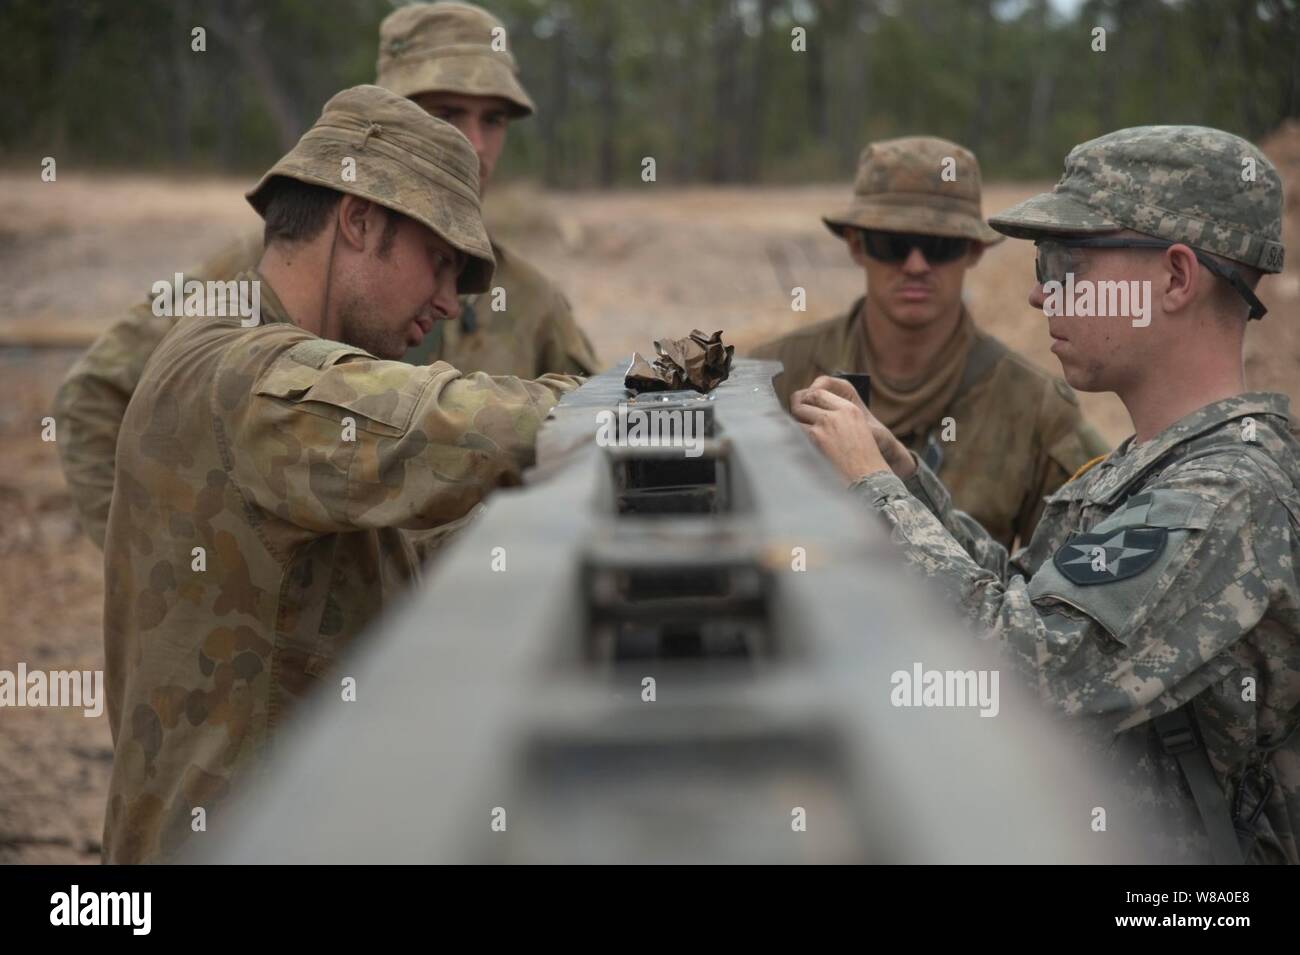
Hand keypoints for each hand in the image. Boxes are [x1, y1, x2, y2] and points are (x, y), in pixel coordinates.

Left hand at [791, 376, 916, 483]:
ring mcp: (825, 424)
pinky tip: (795, 443)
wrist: (868, 478)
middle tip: (794, 419)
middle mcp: (837, 413)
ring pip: (797, 414)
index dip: (806, 398)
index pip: (818, 392)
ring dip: (793, 423)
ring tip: (795, 433)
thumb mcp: (857, 431)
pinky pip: (795, 431)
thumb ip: (837, 418)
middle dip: (796, 409)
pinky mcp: (815, 439)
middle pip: (804, 400)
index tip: (802, 406)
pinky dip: (792, 436)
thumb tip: (810, 413)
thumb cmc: (863, 460)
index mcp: (849, 409)